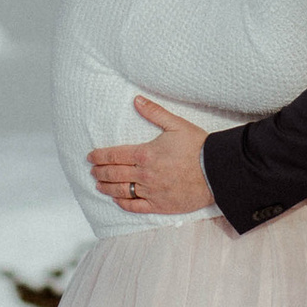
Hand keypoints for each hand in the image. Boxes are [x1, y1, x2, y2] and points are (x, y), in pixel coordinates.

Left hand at [89, 98, 212, 213]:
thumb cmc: (198, 147)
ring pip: (121, 191)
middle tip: (92, 170)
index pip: (114, 156)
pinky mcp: (160, 205)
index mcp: (145, 154)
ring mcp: (151, 192)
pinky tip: (117, 199)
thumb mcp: (176, 124)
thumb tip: (136, 100)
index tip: (91, 157)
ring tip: (99, 185)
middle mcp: (145, 174)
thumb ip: (153, 112)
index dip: (99, 156)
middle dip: (99, 172)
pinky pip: (136, 206)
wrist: (216, 171)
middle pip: (114, 174)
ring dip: (107, 187)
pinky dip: (123, 203)